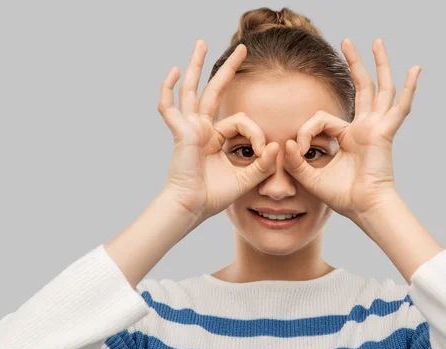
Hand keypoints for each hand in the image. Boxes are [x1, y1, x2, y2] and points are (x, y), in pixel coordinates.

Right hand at [159, 40, 279, 221]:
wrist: (192, 208)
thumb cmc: (214, 196)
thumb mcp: (246, 179)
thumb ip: (263, 164)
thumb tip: (278, 145)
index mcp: (216, 138)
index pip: (242, 122)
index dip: (257, 134)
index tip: (263, 153)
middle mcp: (202, 129)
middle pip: (215, 91)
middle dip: (229, 68)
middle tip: (243, 48)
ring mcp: (189, 128)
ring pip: (192, 90)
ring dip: (197, 65)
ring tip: (203, 42)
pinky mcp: (180, 132)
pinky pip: (168, 107)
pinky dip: (167, 89)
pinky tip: (173, 70)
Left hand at [283, 38, 421, 220]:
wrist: (363, 208)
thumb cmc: (341, 195)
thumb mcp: (311, 177)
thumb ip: (296, 161)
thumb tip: (286, 143)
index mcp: (347, 136)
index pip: (321, 119)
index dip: (305, 131)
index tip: (299, 149)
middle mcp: (363, 127)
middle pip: (361, 88)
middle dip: (354, 64)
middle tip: (346, 41)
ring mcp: (376, 127)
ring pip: (379, 88)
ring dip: (378, 64)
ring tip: (375, 41)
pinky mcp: (385, 132)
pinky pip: (399, 107)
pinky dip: (409, 89)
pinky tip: (416, 68)